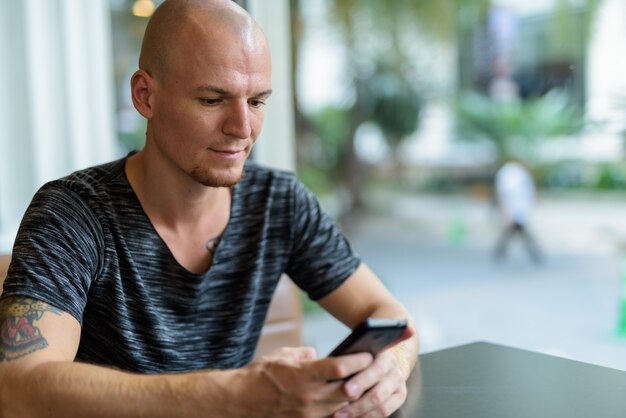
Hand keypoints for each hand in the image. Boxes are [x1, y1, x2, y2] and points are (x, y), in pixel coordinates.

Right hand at [240, 347, 373, 417]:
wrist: (238, 403)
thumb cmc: (258, 376)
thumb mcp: (281, 356)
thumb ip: (303, 354)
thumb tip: (318, 354)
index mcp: (302, 375)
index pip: (338, 367)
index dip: (357, 360)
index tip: (368, 352)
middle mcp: (308, 397)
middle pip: (347, 390)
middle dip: (362, 380)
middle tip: (373, 370)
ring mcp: (308, 415)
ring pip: (343, 408)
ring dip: (354, 397)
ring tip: (363, 385)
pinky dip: (340, 411)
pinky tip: (346, 403)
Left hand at [330, 350, 407, 417]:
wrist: (385, 358)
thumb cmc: (362, 354)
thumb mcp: (356, 348)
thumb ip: (345, 355)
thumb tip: (313, 354)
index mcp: (383, 353)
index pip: (374, 368)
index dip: (361, 380)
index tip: (345, 390)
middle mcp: (393, 368)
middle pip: (377, 391)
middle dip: (357, 403)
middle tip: (338, 412)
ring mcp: (398, 384)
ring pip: (380, 405)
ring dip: (359, 412)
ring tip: (340, 416)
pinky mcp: (399, 396)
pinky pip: (384, 412)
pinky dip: (367, 416)